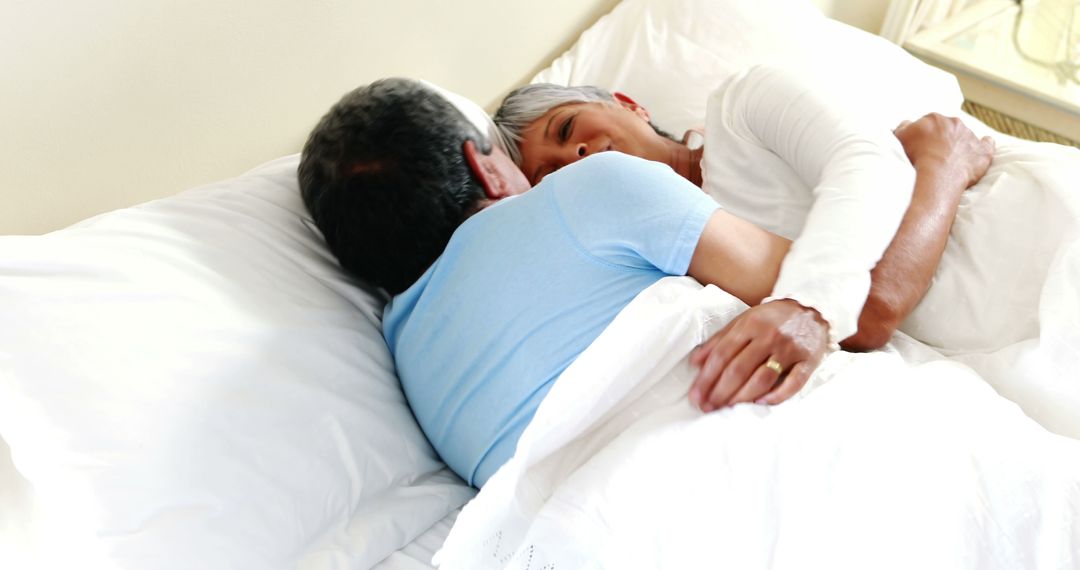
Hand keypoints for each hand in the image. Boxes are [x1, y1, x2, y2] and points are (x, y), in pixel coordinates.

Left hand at [688, 299, 828, 410]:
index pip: (722, 354)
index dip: (706, 377)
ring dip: (742, 397)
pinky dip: (777, 396)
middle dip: (719, 392)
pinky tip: (760, 403)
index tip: (695, 395)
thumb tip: (695, 362)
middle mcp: (768, 337)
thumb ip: (719, 341)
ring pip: (762, 378)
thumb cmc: (771, 319)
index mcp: (749, 325)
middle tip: (707, 407)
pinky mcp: (808, 361)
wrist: (812, 309)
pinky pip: (793, 383)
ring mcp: (789, 349)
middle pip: (739, 369)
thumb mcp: (743, 321)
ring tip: (727, 409)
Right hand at [894, 113, 994, 188]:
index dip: (924, 135)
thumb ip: (904, 127)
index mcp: (934, 119)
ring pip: (965, 137)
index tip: (920, 147)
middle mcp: (954, 123)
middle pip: (947, 128)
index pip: (928, 123)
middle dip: (942, 138)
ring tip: (950, 160)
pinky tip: (983, 146)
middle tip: (933, 154)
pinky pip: (987, 145)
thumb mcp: (899, 138)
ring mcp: (970, 137)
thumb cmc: (915, 158)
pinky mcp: (982, 152)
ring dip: (959, 144)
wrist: (936, 176)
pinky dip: (985, 145)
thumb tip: (908, 123)